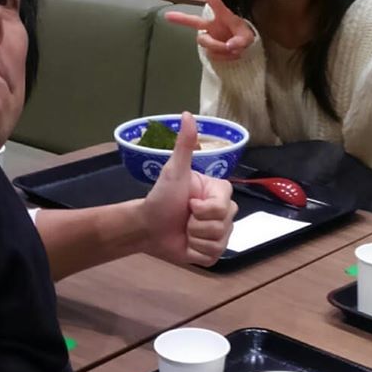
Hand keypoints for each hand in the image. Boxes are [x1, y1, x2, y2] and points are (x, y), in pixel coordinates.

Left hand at [143, 112, 236, 266]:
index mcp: (219, 192)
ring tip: (184, 230)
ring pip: (219, 242)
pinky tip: (186, 244)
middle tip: (184, 217)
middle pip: (224, 225)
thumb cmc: (161, 197)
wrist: (146, 227)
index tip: (189, 203)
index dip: (204, 209)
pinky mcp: (212, 253)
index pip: (224, 206)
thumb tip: (187, 114)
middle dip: (198, 224)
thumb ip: (184, 145)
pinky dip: (195, 253)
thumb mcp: (173, 171)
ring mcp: (220, 234)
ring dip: (195, 238)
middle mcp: (224, 213)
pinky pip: (213, 257)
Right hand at [164, 0, 255, 61]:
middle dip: (180, 18)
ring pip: (204, 41)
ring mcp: (209, 36)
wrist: (245, 50)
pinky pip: (211, 54)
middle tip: (167, 16)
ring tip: (234, 51)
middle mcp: (213, 24)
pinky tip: (232, 55)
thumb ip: (240, 41)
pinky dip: (222, 57)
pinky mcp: (209, 48)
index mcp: (223, 14)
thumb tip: (229, 46)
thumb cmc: (246, 37)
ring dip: (218, 48)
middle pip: (194, 21)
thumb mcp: (248, 38)